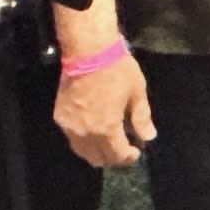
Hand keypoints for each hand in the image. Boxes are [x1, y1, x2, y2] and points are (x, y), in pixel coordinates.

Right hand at [54, 51, 155, 167]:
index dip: (129, 157)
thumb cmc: (117, 70)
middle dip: (113, 157)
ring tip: (109, 143)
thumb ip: (141, 118)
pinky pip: (72, 138)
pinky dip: (84, 141)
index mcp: (107, 128)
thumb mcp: (137, 93)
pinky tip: (93, 132)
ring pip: (82, 151)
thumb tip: (149, 137)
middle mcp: (86, 132)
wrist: (88, 52)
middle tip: (123, 149)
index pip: (118, 155)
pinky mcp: (60, 117)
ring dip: (97, 152)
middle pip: (98, 158)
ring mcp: (69, 126)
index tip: (136, 152)